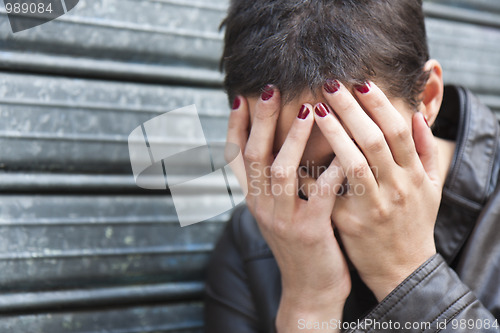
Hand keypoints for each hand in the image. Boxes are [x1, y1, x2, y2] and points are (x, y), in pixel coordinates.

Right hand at [226, 89, 350, 331]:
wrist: (309, 289)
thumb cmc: (300, 241)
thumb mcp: (279, 209)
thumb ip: (275, 180)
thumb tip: (277, 142)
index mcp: (253, 198)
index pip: (235, 156)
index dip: (236, 125)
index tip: (242, 96)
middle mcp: (260, 205)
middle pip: (253, 155)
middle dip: (260, 121)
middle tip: (269, 89)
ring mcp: (282, 219)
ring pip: (280, 171)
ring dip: (294, 139)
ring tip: (308, 109)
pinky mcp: (308, 231)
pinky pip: (319, 194)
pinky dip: (331, 169)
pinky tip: (344, 149)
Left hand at [314, 81, 441, 300]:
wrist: (402, 270)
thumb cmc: (415, 223)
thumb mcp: (431, 188)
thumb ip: (426, 151)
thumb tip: (417, 116)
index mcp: (414, 176)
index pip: (398, 131)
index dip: (380, 105)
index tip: (360, 83)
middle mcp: (396, 189)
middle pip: (373, 139)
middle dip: (351, 108)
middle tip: (329, 84)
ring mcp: (372, 206)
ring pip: (353, 163)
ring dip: (333, 132)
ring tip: (314, 108)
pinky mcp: (349, 223)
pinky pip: (329, 193)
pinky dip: (314, 171)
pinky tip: (298, 152)